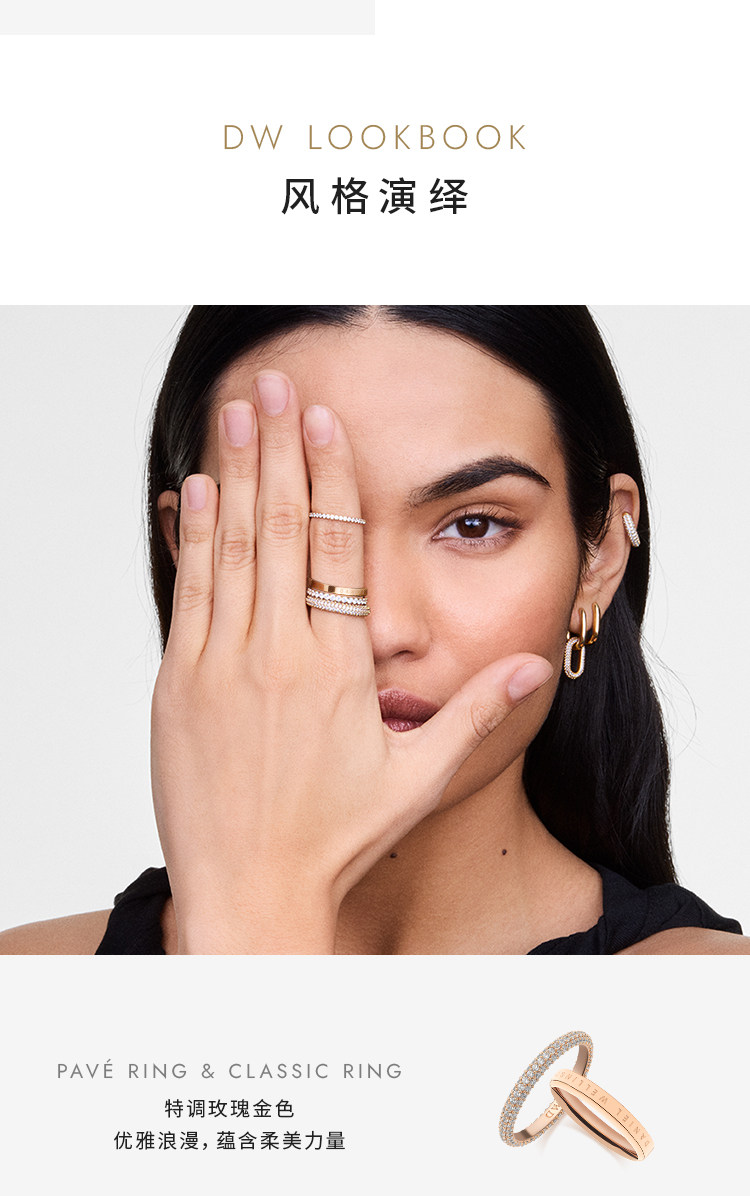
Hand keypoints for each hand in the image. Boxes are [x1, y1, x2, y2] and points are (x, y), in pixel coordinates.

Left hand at [150, 371, 552, 952]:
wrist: (250, 892)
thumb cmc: (336, 839)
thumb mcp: (418, 778)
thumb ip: (476, 714)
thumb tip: (531, 668)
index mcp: (339, 668)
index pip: (339, 547)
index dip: (331, 476)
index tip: (324, 420)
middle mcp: (278, 655)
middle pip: (282, 528)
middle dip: (278, 449)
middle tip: (274, 387)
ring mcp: (221, 667)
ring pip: (231, 549)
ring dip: (233, 475)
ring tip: (234, 414)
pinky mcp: (177, 685)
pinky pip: (188, 594)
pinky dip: (192, 538)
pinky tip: (195, 492)